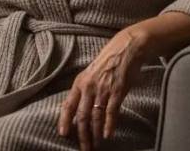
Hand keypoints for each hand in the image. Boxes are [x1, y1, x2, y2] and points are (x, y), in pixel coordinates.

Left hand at [58, 28, 148, 149]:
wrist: (126, 48)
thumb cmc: (108, 62)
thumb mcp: (91, 74)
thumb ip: (85, 90)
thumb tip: (79, 109)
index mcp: (80, 82)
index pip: (68, 105)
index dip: (64, 120)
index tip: (63, 134)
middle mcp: (89, 87)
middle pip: (82, 116)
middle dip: (82, 135)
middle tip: (84, 148)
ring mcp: (103, 89)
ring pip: (96, 117)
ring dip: (95, 134)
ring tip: (96, 145)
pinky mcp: (117, 91)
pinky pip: (111, 111)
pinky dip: (109, 125)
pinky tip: (108, 135)